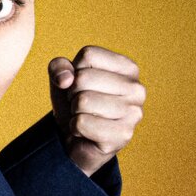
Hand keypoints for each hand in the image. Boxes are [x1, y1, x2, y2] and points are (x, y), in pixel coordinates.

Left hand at [46, 46, 144, 176]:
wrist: (77, 140)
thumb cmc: (75, 103)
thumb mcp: (63, 78)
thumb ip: (58, 67)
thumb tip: (65, 79)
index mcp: (128, 68)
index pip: (88, 55)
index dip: (74, 71)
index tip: (81, 85)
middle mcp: (137, 88)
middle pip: (83, 78)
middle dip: (72, 94)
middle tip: (81, 105)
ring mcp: (133, 113)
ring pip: (82, 101)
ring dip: (74, 112)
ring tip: (85, 117)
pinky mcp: (123, 135)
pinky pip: (82, 123)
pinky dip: (75, 128)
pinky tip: (86, 132)